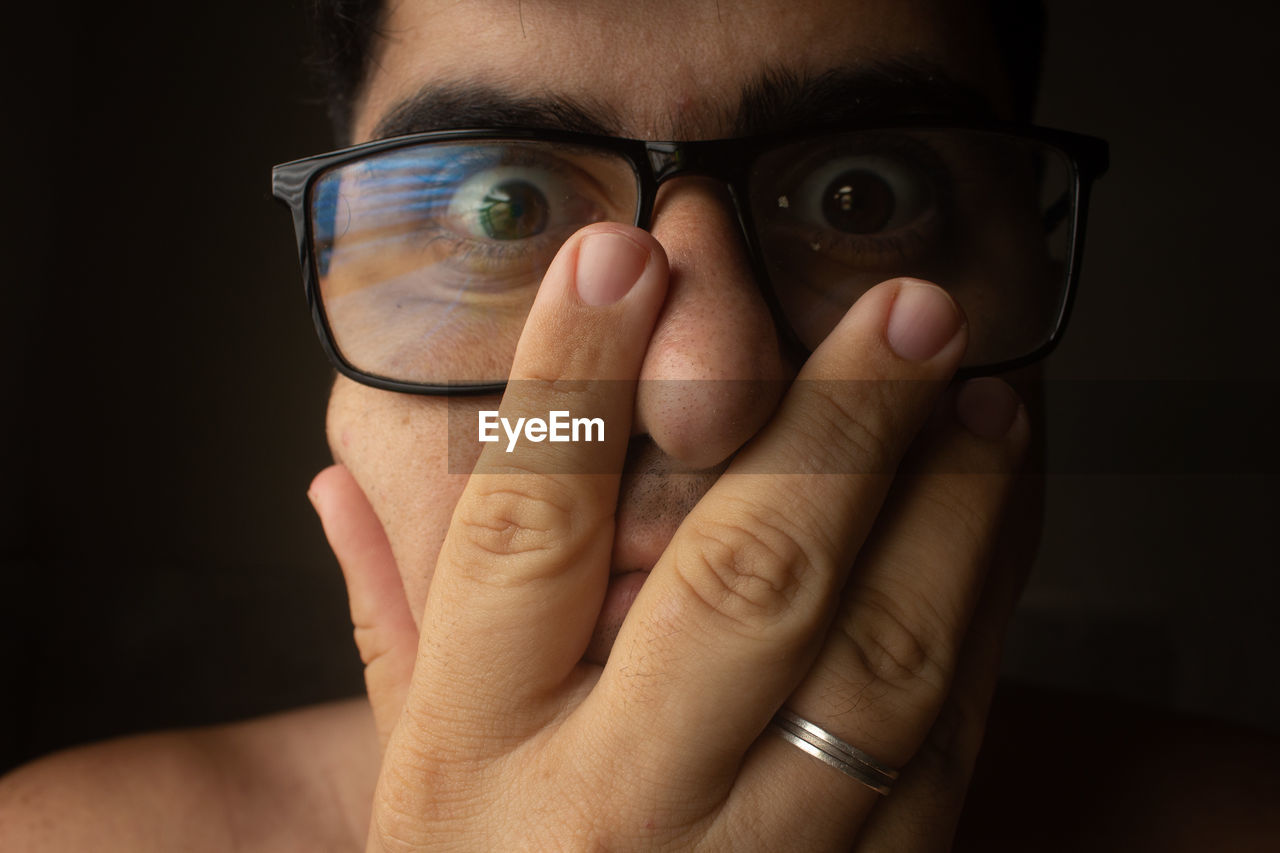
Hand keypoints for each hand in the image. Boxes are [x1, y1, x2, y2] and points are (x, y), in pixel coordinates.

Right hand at [310, 223, 1028, 849]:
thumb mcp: (406, 786)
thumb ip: (386, 625)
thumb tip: (339, 477)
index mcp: (473, 758)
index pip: (519, 537)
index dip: (569, 384)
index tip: (620, 254)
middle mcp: (615, 808)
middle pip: (739, 583)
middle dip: (834, 427)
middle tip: (903, 307)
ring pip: (877, 660)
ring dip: (948, 510)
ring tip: (985, 394)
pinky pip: (943, 737)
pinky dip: (985, 607)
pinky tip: (1002, 512)